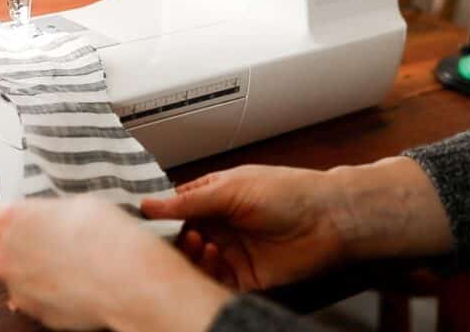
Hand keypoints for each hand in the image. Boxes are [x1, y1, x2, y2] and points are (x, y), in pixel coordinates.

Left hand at [0, 196, 231, 331]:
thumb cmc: (105, 233)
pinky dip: (50, 293)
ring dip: (35, 270)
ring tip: (71, 264)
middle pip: (3, 248)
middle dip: (23, 245)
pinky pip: (36, 299)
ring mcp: (17, 290)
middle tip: (56, 240)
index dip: (19, 217)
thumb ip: (47, 214)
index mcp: (8, 221)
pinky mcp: (35, 314)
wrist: (127, 278)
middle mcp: (4, 256)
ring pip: (19, 276)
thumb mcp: (75, 203)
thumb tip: (45, 221)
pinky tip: (76, 283)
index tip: (37, 219)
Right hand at [142, 165, 348, 291]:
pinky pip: (215, 282)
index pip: (175, 209)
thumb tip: (149, 204)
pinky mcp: (244, 277)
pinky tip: (215, 257)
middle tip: (174, 235)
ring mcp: (231, 253)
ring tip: (199, 243)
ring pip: (195, 263)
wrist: (328, 218)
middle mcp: (219, 226)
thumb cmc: (286, 191)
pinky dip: (208, 273)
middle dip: (173, 239)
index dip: (159, 215)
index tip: (141, 220)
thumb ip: (189, 201)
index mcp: (213, 198)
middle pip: (181, 239)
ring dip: (191, 255)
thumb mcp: (231, 189)